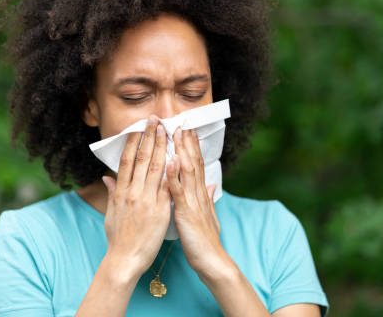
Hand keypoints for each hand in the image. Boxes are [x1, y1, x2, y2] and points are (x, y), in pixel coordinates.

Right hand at [100, 115, 171, 278]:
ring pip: (155, 167)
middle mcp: (132, 192)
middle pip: (141, 158)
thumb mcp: (110, 213)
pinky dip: (172, 171)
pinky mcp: (160, 210)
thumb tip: (107, 177)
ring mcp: (146, 200)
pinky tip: (177, 157)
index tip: (138, 127)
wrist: (124, 260)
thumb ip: (111, 192)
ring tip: (167, 130)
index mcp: (121, 191)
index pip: (126, 160)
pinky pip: (167, 187)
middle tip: (156, 119)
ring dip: (162, 146)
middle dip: (149, 137)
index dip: (133, 141)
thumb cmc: (117, 239)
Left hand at [166, 127, 222, 275]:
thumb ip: (208, 198)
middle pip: (193, 162)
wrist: (212, 262)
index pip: (196, 165)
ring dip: (182, 151)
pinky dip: (174, 176)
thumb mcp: (208, 216)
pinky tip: (170, 162)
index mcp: (200, 194)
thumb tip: (212, 185)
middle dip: (187, 142)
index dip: (192, 147)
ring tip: (177, 133)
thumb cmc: (206, 241)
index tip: (187, 129)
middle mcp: (198, 194)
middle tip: (182, 121)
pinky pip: (179, 192)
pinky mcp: (186, 212)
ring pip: (187, 171)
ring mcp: (193, 201)